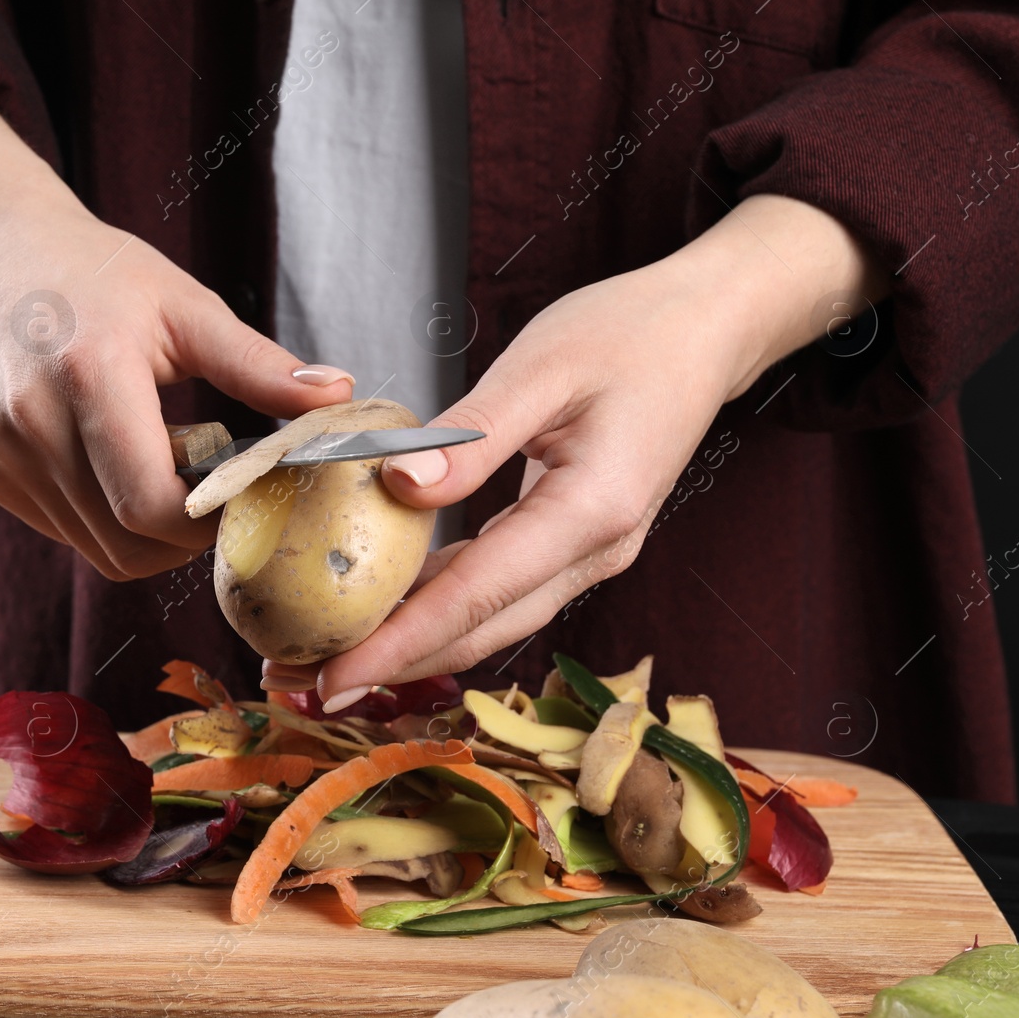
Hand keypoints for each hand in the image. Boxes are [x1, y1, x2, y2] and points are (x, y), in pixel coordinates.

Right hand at [0, 67, 353, 579]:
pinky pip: (64, 531)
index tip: (243, 498)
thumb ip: (259, 364)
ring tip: (168, 468)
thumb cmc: (96, 271)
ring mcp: (2, 452)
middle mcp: (34, 422)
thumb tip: (339, 396)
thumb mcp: (186, 306)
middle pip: (126, 543)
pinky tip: (121, 465)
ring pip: (96, 548)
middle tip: (217, 493)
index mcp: (90, 375)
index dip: (207, 523)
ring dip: (146, 532)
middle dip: (184, 537)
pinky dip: (104, 519)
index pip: (152, 505)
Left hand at [264, 195, 888, 707]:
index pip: (476, 596)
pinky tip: (390, 603)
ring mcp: (590, 554)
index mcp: (589, 511)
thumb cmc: (630, 334)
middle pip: (483, 628)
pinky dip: (445, 604)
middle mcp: (595, 552)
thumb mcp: (542, 368)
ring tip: (335, 654)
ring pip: (492, 618)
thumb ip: (472, 435)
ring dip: (417, 642)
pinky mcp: (576, 543)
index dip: (401, 642)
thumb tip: (398, 488)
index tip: (335, 674)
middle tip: (311, 684)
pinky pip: (502, 589)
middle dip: (397, 663)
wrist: (707, 332)